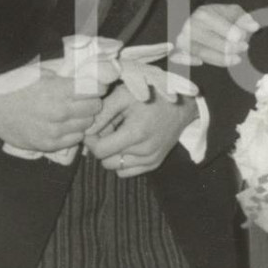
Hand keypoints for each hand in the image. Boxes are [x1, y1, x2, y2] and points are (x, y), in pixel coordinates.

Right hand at [0, 69, 102, 154]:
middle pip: (94, 108)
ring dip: (83, 118)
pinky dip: (74, 132)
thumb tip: (94, 77)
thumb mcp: (43, 72)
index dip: (98, 87)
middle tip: (83, 99)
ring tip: (72, 112)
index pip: (95, 90)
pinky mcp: (48, 144)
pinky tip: (64, 124)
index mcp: (58, 90)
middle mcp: (59, 112)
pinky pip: (75, 139)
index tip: (95, 86)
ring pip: (87, 125)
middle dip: (92, 102)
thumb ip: (68, 78)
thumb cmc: (17, 85)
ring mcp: (54, 131)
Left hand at [83, 82, 198, 175]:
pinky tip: (127, 145)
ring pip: (115, 167)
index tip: (93, 129)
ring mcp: (151, 160)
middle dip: (101, 146)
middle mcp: (144, 151)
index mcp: (136, 133)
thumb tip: (86, 130)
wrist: (181, 104)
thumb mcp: (124, 96)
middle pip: (105, 161)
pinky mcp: (154, 163)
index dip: (91, 140)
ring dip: (112, 154)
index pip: (100, 150)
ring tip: (119, 136)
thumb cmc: (150, 95)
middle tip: (108, 129)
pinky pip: (126, 172)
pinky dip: (122, 161)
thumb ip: (103, 112)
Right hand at [174, 3, 258, 66]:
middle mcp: (190, 26)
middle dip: (229, 47)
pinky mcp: (179, 50)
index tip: (242, 38)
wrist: (197, 22)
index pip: (217, 24)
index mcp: (203, 14)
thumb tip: (254, 26)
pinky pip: (184, 59)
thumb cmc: (217, 18)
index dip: (231, 32)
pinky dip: (192, 61)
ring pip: (202, 53)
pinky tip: (201, 63)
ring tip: (236, 59)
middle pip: (210, 40)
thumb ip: (243, 19)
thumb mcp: (231, 13)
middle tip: (244, 48)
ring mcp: (183, 39)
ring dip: (221, 59)